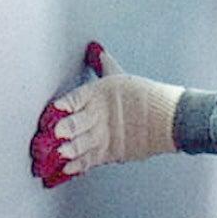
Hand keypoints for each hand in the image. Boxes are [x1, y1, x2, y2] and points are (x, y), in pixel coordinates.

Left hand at [30, 42, 181, 186]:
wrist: (170, 118)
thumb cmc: (146, 96)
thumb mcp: (120, 76)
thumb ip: (102, 64)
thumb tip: (94, 48)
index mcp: (99, 93)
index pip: (73, 100)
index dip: (59, 108)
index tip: (47, 114)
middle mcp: (99, 115)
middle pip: (75, 124)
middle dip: (61, 131)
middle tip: (46, 137)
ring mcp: (104, 136)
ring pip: (79, 145)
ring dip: (65, 152)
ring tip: (52, 156)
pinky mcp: (110, 152)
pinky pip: (88, 161)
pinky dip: (75, 166)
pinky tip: (63, 169)